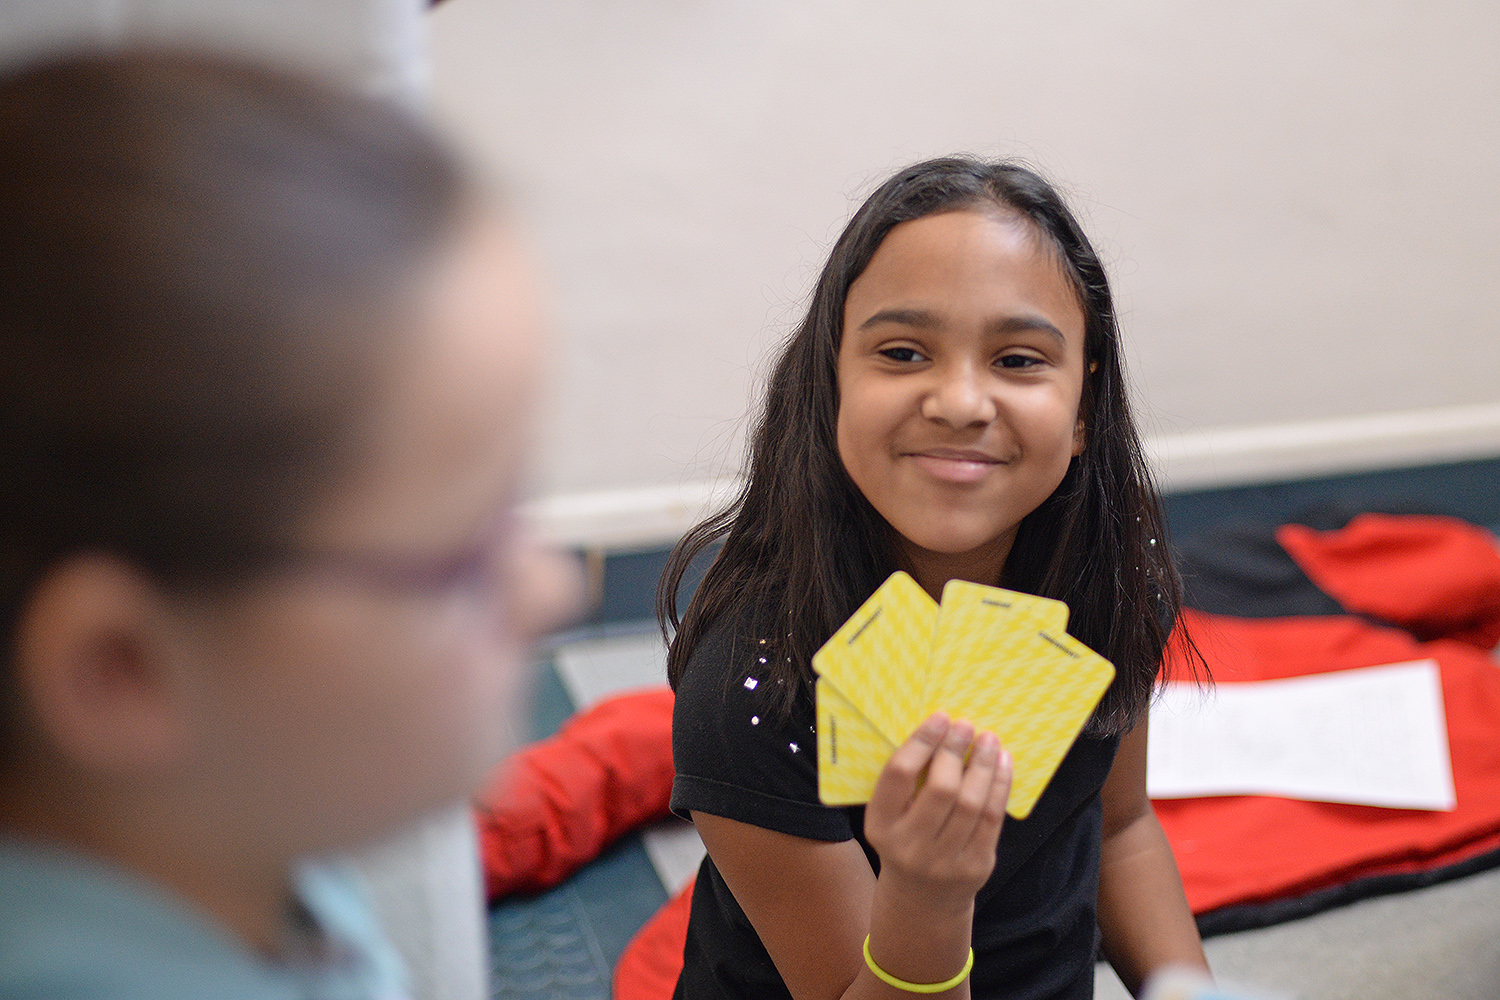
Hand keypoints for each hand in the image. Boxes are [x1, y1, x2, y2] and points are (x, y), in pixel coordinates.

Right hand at [864, 713, 1011, 910]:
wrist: (922, 901)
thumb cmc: (905, 841)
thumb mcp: (891, 817)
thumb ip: (907, 783)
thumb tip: (942, 731)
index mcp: (880, 826)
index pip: (898, 775)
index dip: (922, 742)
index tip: (940, 718)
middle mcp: (909, 846)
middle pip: (940, 789)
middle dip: (956, 750)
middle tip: (966, 725)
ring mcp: (944, 861)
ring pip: (971, 803)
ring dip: (983, 765)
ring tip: (988, 740)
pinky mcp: (975, 867)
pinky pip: (992, 819)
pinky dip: (1000, 786)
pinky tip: (1002, 764)